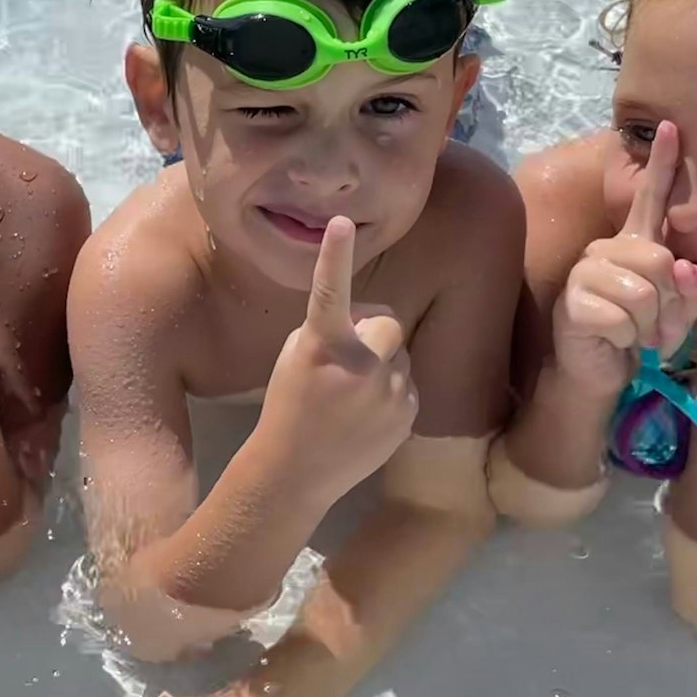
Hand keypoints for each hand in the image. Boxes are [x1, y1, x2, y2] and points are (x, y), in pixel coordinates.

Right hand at [259, 217, 417, 504]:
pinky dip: (389, 394)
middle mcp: (361, 367)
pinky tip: (362, 417)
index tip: (341, 222)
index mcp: (323, 346)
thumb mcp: (297, 358)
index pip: (330, 290)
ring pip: (399, 356)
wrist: (294, 474)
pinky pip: (406, 386)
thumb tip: (372, 325)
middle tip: (347, 355)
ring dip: (380, 366)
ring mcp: (389, 395)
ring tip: (350, 397)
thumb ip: (332, 330)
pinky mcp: (407, 417)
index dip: (335, 255)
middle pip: (387, 322)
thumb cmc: (289, 406)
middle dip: (372, 332)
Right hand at [553, 120, 696, 395]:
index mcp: (634, 244)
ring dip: (650, 324)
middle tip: (658, 329)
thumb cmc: (638, 339)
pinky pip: (622, 316)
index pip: (649, 198)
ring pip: (643, 289)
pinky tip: (615, 342)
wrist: (597, 376)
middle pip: (661, 259)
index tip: (671, 125)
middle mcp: (606, 249)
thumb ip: (692, 289)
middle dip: (670, 303)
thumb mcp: (677, 313)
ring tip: (638, 337)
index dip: (661, 163)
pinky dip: (628, 339)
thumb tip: (688, 270)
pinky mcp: (573, 301)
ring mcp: (586, 272)